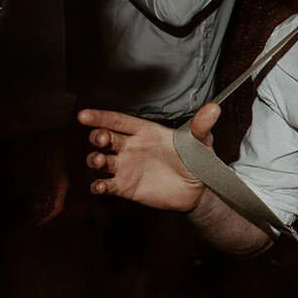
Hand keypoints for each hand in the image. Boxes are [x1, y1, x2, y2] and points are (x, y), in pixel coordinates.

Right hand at [79, 102, 220, 211]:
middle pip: (104, 138)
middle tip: (102, 139)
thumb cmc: (195, 159)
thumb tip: (214, 108)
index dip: (100, 117)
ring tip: (99, 161)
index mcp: (145, 131)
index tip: (84, 115)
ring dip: (94, 160)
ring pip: (100, 160)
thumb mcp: (200, 141)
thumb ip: (202, 125)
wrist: (197, 188)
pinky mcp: (125, 187)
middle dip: (98, 136)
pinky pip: (106, 185)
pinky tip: (100, 186)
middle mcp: (131, 147)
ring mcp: (126, 167)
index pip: (118, 121)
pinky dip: (99, 185)